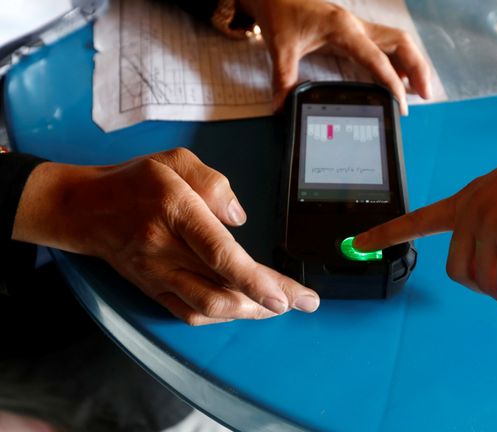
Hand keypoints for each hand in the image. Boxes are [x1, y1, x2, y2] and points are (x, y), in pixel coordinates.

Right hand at [13, 148, 319, 324]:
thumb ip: (214, 183)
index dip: (254, 280)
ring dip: (249, 312)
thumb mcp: (174, 160)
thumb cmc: (134, 182)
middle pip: (222, 288)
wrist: (83, 209)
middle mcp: (165, 249)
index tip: (283, 295)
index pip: (219, 253)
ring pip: (207, 308)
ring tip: (282, 305)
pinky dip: (223, 317)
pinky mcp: (153, 290)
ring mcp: (157, 275)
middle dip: (269, 301)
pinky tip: (247, 309)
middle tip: (305, 302)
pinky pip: (189, 313)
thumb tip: (239, 217)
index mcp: (175, 211)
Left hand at [237, 0, 432, 113]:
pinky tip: (400, 78)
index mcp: (343, 29)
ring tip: (420, 90)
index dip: (391, 82)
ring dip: (413, 64)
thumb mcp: (281, 47)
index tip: (400, 102)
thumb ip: (284, 78)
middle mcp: (357, 26)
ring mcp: (359, 27)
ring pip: (398, 42)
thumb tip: (282, 107)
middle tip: (426, 94)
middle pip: (401, 43)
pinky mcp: (356, 32)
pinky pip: (386, 45)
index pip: (377, 58)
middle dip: (417, 68)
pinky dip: (399, 61)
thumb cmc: (282, 14)